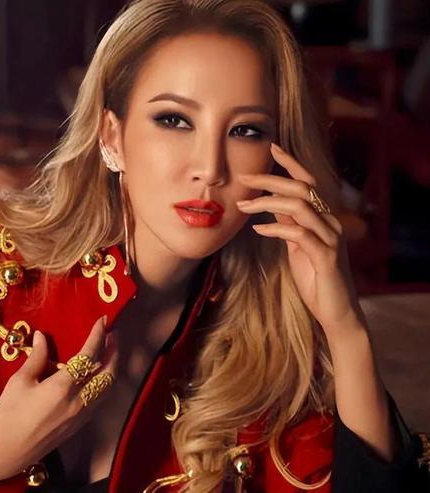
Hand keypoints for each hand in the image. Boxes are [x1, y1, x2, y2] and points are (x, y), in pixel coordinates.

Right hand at [0, 316, 117, 485]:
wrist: (6, 452)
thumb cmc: (8, 415)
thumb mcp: (19, 381)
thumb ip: (37, 357)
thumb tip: (42, 336)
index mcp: (63, 387)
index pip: (89, 356)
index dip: (98, 336)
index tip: (102, 321)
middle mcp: (79, 401)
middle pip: (108, 373)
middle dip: (114, 351)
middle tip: (113, 334)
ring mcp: (82, 415)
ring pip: (108, 388)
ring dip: (112, 367)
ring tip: (110, 351)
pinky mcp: (79, 425)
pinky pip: (101, 399)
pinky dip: (105, 383)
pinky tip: (98, 375)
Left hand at [235, 143, 365, 339]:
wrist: (336, 312)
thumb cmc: (315, 278)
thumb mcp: (298, 247)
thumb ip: (289, 225)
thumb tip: (272, 206)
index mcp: (324, 218)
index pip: (309, 182)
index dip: (292, 163)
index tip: (272, 146)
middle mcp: (330, 223)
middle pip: (303, 189)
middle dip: (271, 179)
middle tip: (244, 177)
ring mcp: (330, 239)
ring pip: (300, 207)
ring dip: (268, 203)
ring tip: (243, 205)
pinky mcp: (326, 257)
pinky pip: (299, 234)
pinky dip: (275, 229)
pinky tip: (258, 230)